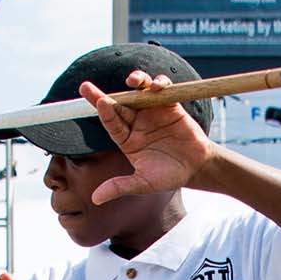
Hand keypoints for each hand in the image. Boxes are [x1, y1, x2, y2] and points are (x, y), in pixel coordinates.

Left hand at [81, 70, 216, 204]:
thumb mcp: (143, 183)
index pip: (111, 123)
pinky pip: (162, 90)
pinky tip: (157, 86)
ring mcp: (152, 113)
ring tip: (132, 80)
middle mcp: (136, 123)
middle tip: (84, 87)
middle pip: (118, 104)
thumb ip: (120, 187)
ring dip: (135, 82)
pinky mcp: (170, 106)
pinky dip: (159, 84)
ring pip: (138, 92)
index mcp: (126, 139)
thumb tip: (95, 199)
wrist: (196, 168)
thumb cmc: (168, 176)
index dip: (104, 112)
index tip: (99, 102)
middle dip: (101, 94)